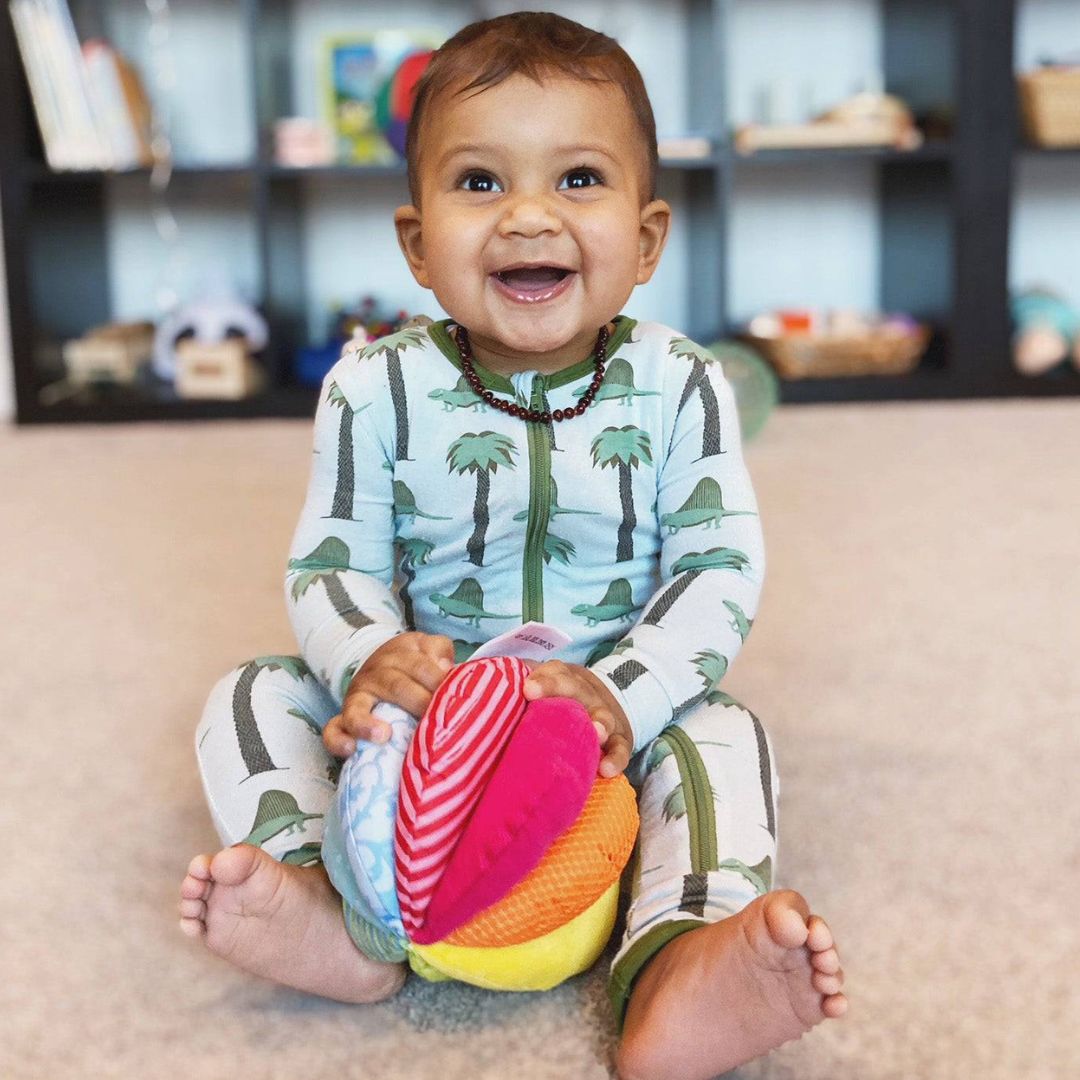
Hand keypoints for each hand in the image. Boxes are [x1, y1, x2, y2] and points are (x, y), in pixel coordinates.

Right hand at [323, 632, 454, 757]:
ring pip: (357, 708)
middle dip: (416, 701)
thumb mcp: (425, 647)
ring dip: (368, 723)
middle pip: (395, 687)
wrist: (378, 665)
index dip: (437, 679)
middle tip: (434, 717)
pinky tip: (350, 749)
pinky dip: (338, 740)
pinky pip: (332, 730)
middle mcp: (374, 676)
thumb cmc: (411, 662)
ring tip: (383, 736)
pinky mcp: (343, 718)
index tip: (452, 693)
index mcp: (398, 656)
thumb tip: (443, 666)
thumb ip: (437, 650)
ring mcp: (356, 697)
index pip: (419, 665)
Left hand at [522, 660, 632, 777]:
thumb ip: (512, 689)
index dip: (541, 679)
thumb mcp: (543, 690)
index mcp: (562, 678)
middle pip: (574, 686)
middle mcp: (584, 693)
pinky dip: (616, 758)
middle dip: (558, 690)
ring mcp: (604, 715)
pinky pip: (621, 747)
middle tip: (540, 697)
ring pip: (602, 715)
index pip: (553, 671)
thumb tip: (461, 681)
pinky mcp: (621, 739)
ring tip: (595, 734)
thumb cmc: (561, 703)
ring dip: (598, 724)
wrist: (610, 703)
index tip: (526, 689)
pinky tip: (607, 770)